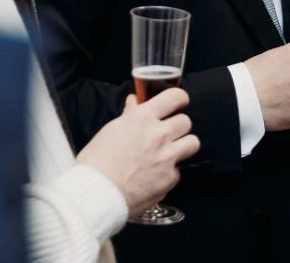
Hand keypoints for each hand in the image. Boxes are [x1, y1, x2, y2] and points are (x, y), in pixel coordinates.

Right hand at [76, 87, 199, 217]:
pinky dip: (170, 172)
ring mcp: (167, 157)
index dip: (179, 98)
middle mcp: (158, 135)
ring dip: (183, 145)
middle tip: (168, 133)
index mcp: (142, 118)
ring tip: (170, 151)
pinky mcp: (170, 178)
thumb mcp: (110, 131)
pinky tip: (155, 175)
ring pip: (193, 143)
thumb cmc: (96, 162)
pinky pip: (178, 170)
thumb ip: (129, 115)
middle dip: (177, 126)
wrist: (97, 194)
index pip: (175, 97)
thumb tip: (135, 102)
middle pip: (185, 121)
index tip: (179, 102)